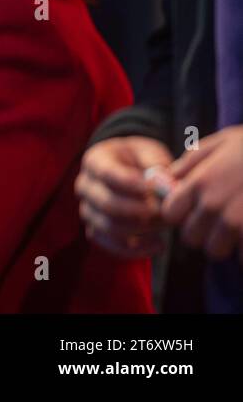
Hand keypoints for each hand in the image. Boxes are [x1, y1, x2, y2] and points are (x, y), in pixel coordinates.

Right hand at [75, 136, 171, 258]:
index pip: (106, 174)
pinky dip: (136, 250)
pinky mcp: (96, 231)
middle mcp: (85, 186)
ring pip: (109, 227)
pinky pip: (111, 245)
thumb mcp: (149, 152)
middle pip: (106, 204)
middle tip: (162, 211)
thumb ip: (158, 165)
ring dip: (141, 229)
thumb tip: (165, 184)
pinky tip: (159, 244)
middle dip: (138, 211)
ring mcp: (88, 210)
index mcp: (95, 161)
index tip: (152, 188)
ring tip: (165, 225)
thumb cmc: (140, 160)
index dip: (129, 183)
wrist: (130, 172)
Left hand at [162, 125, 242, 264]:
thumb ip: (191, 161)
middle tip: (216, 223)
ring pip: (216, 251)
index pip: (170, 214)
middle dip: (201, 233)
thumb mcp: (221, 142)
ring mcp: (237, 223)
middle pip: (191, 238)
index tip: (192, 211)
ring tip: (237, 229)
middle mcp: (213, 205)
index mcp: (199, 182)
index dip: (180, 215)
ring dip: (224, 244)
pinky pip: (242, 259)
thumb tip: (167, 176)